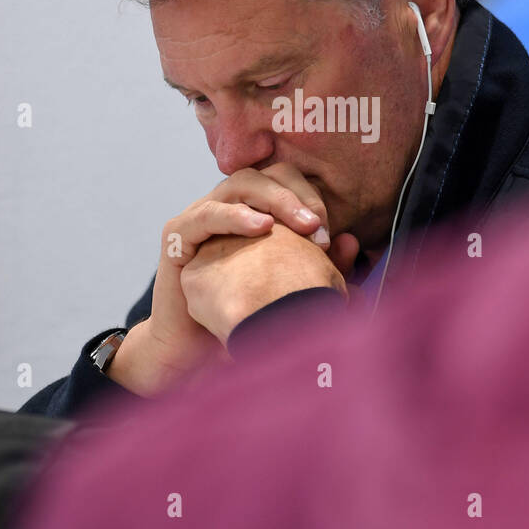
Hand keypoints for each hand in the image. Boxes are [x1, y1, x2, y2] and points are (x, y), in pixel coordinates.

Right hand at [110, 163, 352, 396]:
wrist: (198, 353)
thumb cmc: (244, 319)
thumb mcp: (292, 289)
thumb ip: (323, 266)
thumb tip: (352, 242)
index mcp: (253, 212)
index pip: (284, 180)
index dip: (309, 196)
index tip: (330, 232)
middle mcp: (227, 207)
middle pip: (263, 175)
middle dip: (296, 195)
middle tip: (318, 226)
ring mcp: (200, 217)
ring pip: (238, 184)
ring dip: (274, 200)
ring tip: (300, 225)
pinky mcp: (176, 235)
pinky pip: (206, 214)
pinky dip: (235, 215)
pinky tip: (261, 227)